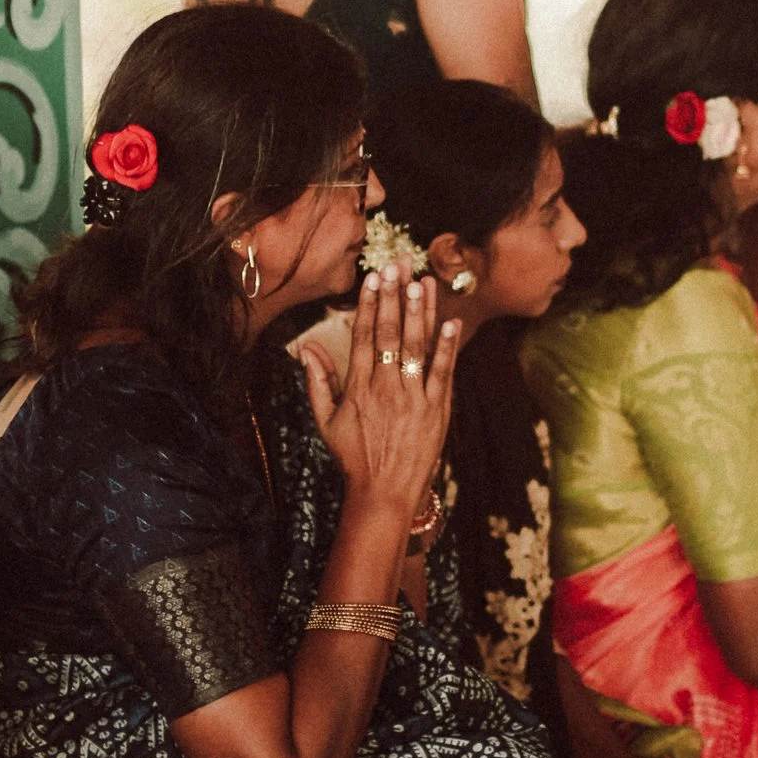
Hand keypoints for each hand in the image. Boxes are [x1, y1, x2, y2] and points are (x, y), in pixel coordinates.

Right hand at [306, 268, 456, 532]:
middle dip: (395, 296)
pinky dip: (448, 347)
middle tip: (398, 264)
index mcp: (359, 387)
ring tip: (423, 281)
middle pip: (391, 333)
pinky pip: (442, 373)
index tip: (373, 277)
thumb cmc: (353, 457)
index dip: (370, 304)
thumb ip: (318, 382)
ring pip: (418, 347)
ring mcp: (414, 398)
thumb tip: (306, 348)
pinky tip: (451, 322)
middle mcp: (386, 388)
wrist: (383, 493)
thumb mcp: (326, 421)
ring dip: (421, 312)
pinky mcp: (437, 410)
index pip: (366, 336)